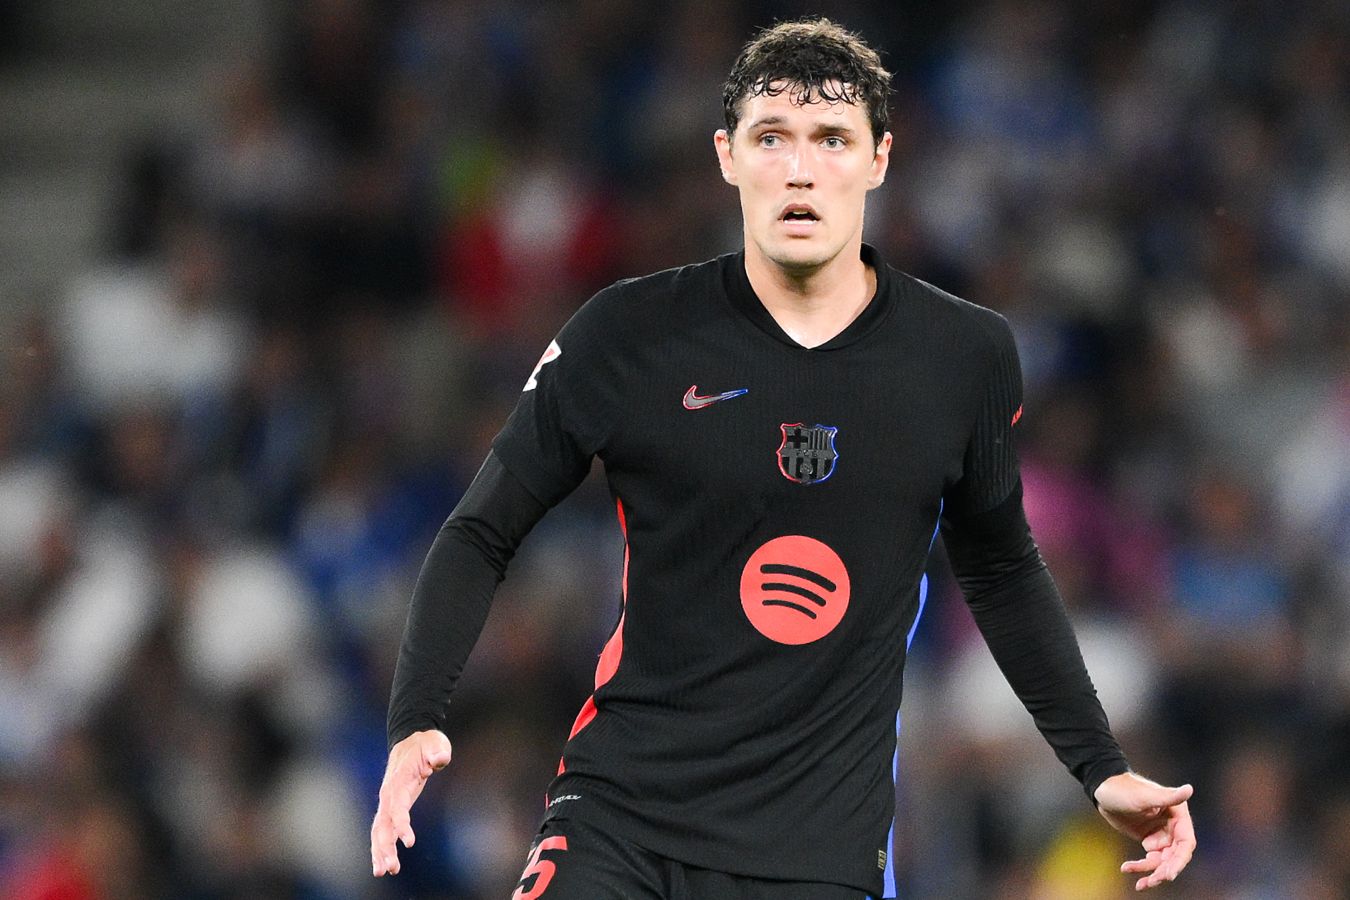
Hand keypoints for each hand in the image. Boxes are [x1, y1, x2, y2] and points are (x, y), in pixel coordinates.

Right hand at [370, 729, 452, 876]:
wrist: (411, 741)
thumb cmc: (425, 744)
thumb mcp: (435, 743)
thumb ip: (437, 752)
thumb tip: (438, 759)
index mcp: (399, 781)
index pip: (397, 807)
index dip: (402, 825)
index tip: (410, 842)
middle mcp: (389, 794)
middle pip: (383, 824)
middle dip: (385, 847)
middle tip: (391, 868)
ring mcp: (388, 803)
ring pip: (379, 831)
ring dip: (380, 852)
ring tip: (385, 872)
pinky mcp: (392, 808)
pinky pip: (383, 831)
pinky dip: (381, 848)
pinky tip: (384, 865)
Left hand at [1094, 772, 1195, 890]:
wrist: (1102, 790)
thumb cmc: (1123, 788)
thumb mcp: (1145, 796)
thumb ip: (1168, 797)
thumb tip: (1189, 789)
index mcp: (1178, 814)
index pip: (1185, 843)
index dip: (1179, 860)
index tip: (1168, 874)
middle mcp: (1173, 825)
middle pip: (1175, 855)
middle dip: (1164, 870)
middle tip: (1152, 881)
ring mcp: (1161, 834)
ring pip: (1162, 860)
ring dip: (1152, 872)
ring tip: (1140, 884)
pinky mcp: (1148, 839)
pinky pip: (1149, 858)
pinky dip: (1140, 866)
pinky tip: (1127, 868)